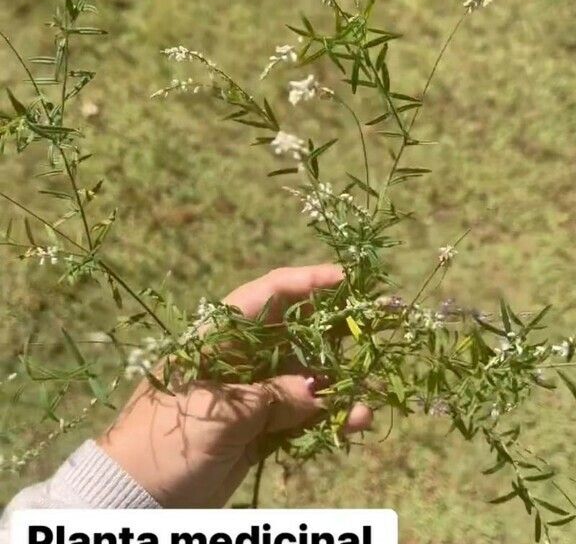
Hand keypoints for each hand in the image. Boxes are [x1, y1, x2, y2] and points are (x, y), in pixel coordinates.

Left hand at [98, 264, 372, 507]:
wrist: (137, 498)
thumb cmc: (164, 442)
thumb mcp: (219, 414)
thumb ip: (271, 396)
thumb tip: (318, 390)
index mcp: (219, 338)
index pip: (266, 295)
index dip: (306, 282)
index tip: (345, 278)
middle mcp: (242, 358)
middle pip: (296, 331)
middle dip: (336, 326)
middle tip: (377, 320)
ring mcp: (256, 392)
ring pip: (307, 375)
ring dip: (341, 378)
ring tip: (373, 383)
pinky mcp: (263, 426)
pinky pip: (304, 414)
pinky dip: (330, 416)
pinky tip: (356, 419)